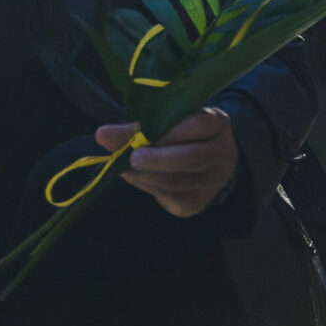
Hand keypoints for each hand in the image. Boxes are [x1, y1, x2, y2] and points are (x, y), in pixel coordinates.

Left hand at [99, 107, 235, 218]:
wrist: (202, 166)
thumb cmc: (179, 135)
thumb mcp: (166, 122)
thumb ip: (137, 127)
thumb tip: (102, 135)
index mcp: (217, 124)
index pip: (198, 124)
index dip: (170, 131)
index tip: (143, 133)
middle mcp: (222, 153)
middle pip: (192, 158)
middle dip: (159, 159)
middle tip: (133, 158)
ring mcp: (212, 181)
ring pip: (177, 181)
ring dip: (146, 175)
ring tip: (124, 166)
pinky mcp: (196, 203)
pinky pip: (169, 196)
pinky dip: (146, 186)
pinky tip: (133, 176)